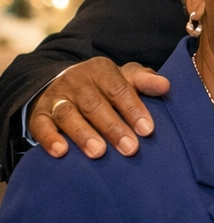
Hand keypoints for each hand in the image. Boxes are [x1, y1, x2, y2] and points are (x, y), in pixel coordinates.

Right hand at [30, 58, 168, 158]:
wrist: (66, 84)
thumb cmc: (107, 86)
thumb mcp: (126, 78)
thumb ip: (145, 81)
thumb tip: (166, 86)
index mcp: (100, 70)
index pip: (118, 89)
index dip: (133, 109)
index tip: (147, 130)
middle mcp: (75, 81)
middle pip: (94, 104)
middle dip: (113, 127)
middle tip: (130, 148)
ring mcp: (55, 97)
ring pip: (68, 115)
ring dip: (83, 134)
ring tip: (98, 152)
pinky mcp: (38, 114)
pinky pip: (41, 126)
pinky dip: (49, 139)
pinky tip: (61, 152)